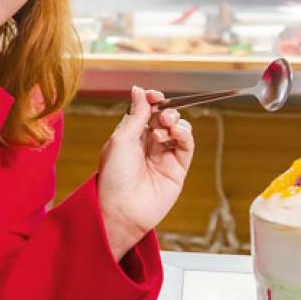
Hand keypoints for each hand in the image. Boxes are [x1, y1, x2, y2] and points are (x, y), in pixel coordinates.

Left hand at [97, 86, 193, 260]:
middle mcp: (147, 144)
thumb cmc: (114, 176)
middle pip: (163, 117)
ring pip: (177, 129)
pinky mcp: (177, 168)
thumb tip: (138, 89)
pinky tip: (176, 132)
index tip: (155, 96)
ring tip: (166, 126)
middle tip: (162, 116)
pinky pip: (186, 145)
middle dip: (166, 111)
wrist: (122, 210)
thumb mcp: (121, 139)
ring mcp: (163, 155)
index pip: (145, 110)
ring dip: (175, 121)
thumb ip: (135, 114)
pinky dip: (184, 134)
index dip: (152, 100)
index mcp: (129, 135)